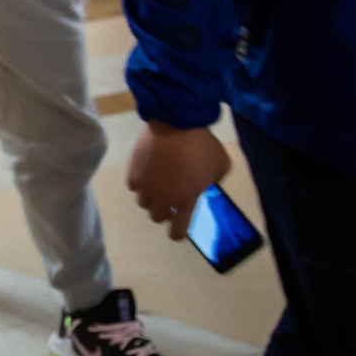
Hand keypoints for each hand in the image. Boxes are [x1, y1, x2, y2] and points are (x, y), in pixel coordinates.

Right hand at [127, 122, 231, 241]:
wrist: (176, 122)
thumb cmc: (202, 145)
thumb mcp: (221, 166)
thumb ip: (214, 181)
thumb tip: (208, 184)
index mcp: (186, 201)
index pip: (177, 231)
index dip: (178, 233)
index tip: (180, 227)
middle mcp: (163, 198)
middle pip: (156, 217)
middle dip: (164, 212)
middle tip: (170, 200)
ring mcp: (146, 185)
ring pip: (143, 203)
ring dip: (151, 198)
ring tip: (157, 185)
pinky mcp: (134, 171)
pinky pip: (134, 186)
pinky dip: (140, 183)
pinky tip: (148, 173)